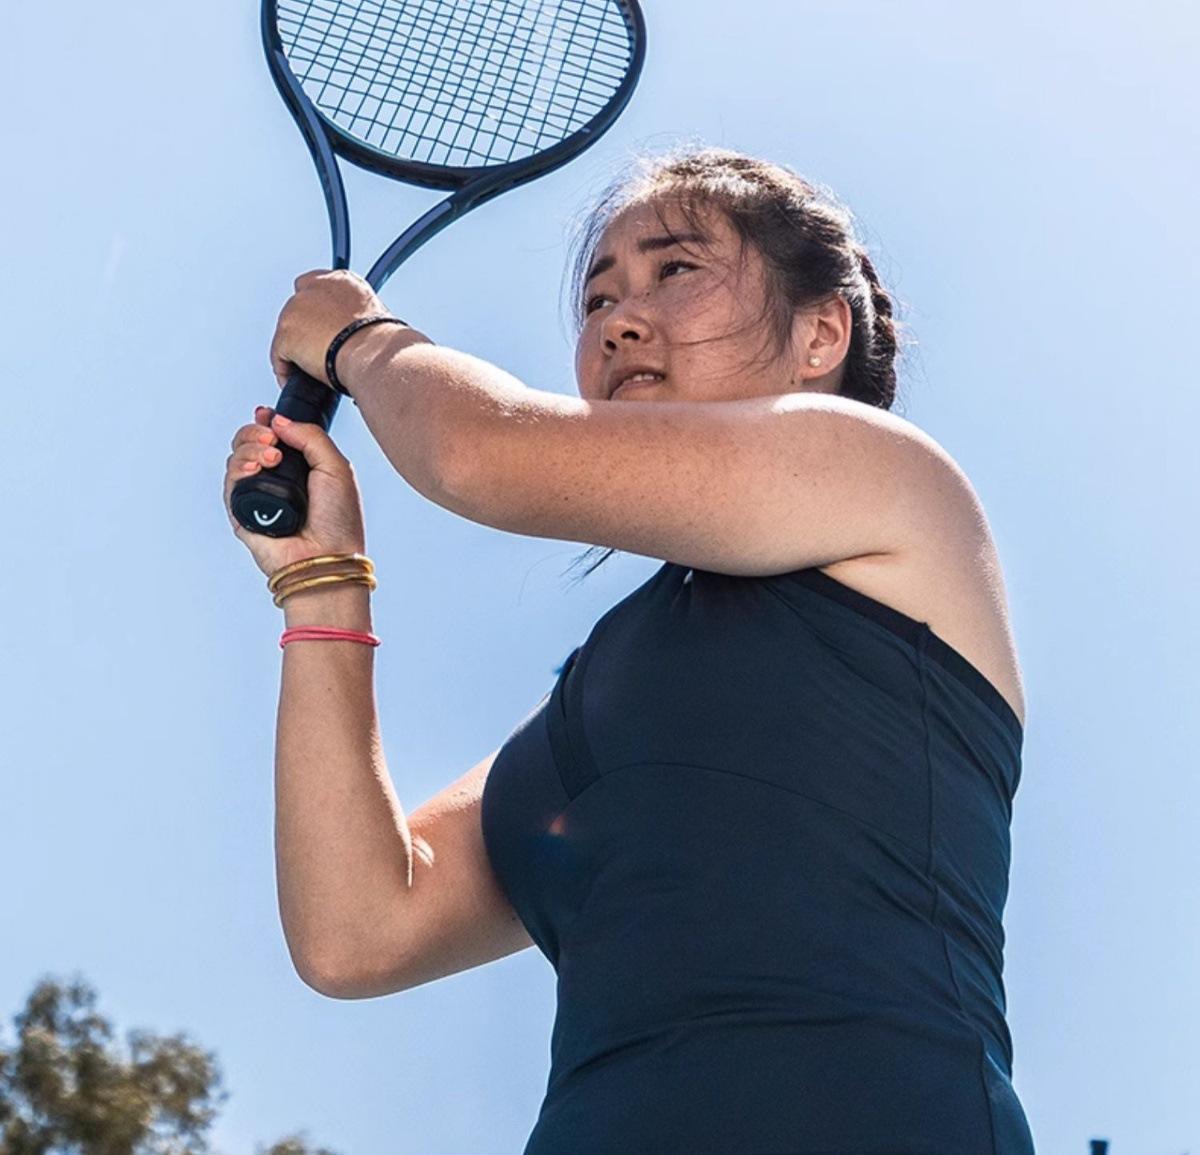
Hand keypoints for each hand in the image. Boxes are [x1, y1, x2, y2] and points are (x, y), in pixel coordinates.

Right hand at [224, 406, 367, 580]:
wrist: (327, 556)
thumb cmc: (338, 520)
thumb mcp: (336, 467)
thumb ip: (311, 437)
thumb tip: (278, 420)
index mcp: (299, 469)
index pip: (272, 438)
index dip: (266, 423)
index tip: (265, 414)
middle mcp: (276, 482)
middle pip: (249, 444)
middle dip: (255, 433)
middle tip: (272, 440)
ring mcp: (258, 497)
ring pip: (235, 459)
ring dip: (248, 448)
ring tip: (271, 457)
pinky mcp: (242, 515)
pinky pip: (230, 484)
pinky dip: (237, 470)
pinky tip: (254, 468)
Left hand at [269, 269, 389, 387]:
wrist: (375, 353)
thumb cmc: (383, 344)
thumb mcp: (372, 321)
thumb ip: (356, 321)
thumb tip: (354, 338)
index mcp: (342, 281)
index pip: (316, 286)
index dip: (317, 310)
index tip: (321, 328)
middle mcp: (316, 287)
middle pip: (297, 310)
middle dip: (304, 331)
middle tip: (317, 354)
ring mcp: (297, 309)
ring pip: (287, 334)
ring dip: (296, 351)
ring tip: (309, 372)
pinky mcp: (286, 333)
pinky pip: (279, 357)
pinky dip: (287, 371)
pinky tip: (298, 383)